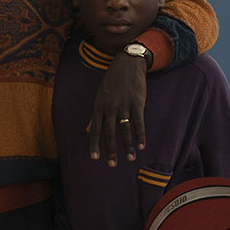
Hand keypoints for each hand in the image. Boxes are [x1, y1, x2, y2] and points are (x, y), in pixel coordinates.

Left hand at [88, 51, 147, 166]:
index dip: (95, 144)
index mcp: (99, 106)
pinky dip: (140, 134)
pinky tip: (141, 146)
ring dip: (127, 146)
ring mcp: (123, 105)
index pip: (96, 129)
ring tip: (129, 159)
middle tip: (112, 165)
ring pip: (124, 130)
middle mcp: (109, 108)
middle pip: (109, 132)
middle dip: (111, 150)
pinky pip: (138, 122)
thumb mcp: (100, 97)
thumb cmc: (112, 83)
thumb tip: (89, 131)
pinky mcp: (137, 103)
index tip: (94, 158)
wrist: (126, 65)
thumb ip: (95, 116)